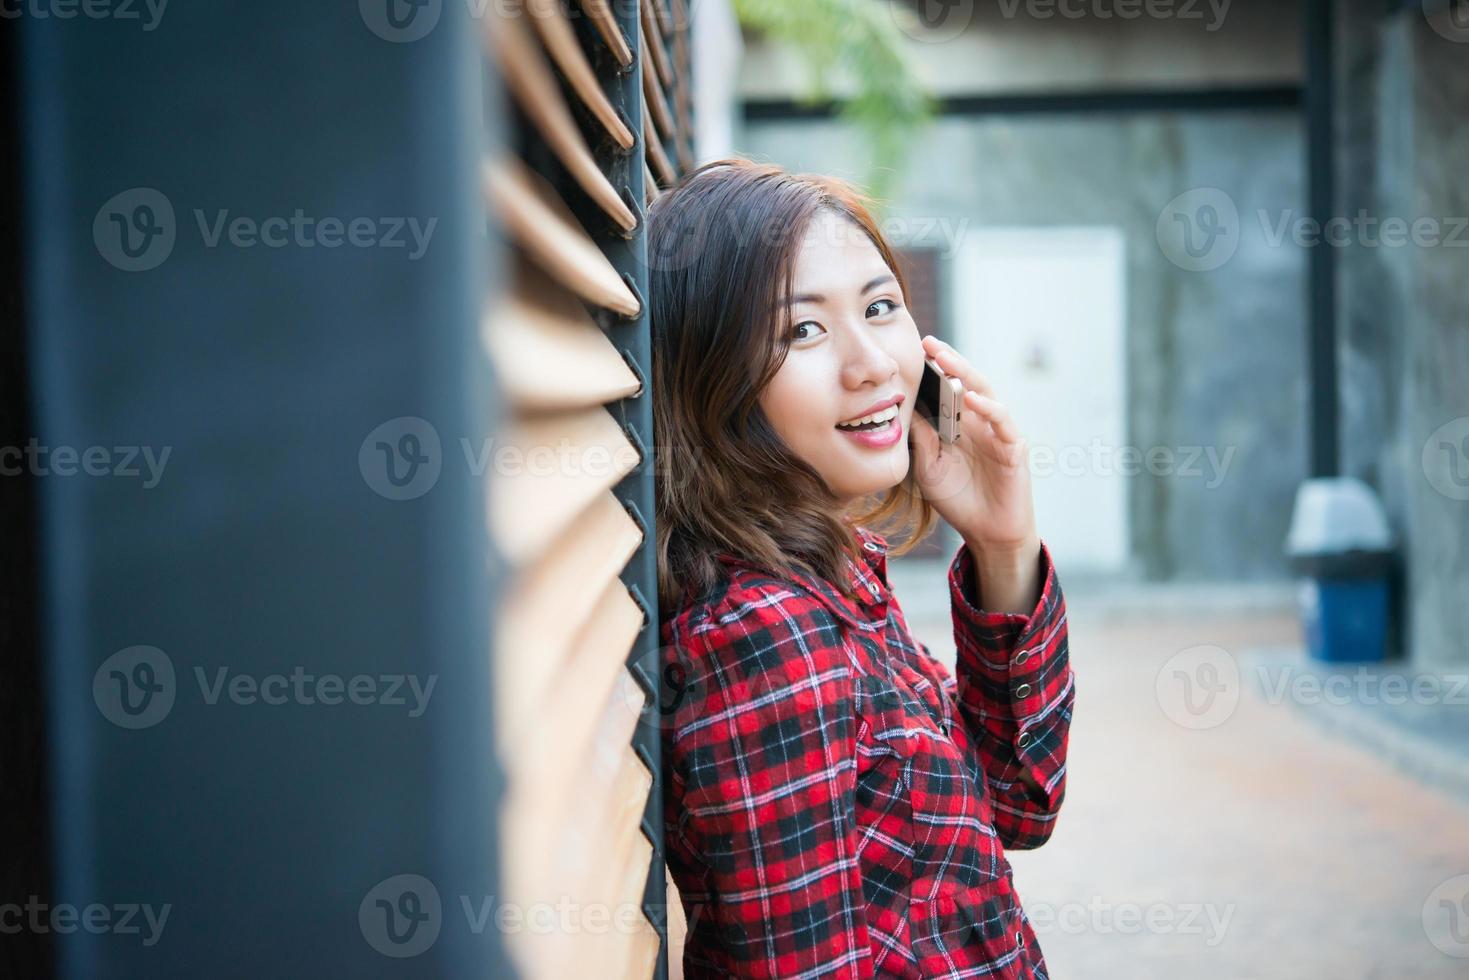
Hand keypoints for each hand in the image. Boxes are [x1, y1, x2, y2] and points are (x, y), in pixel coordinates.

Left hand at [909, 335, 1038, 559]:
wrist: (986, 533)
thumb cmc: (958, 499)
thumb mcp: (928, 467)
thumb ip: (920, 438)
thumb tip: (903, 407)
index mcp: (957, 424)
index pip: (945, 389)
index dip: (931, 371)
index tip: (910, 351)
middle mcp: (978, 422)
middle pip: (965, 382)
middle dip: (948, 361)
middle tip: (928, 342)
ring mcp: (997, 432)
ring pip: (985, 393)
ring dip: (966, 375)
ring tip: (945, 360)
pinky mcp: (1012, 447)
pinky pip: (1002, 421)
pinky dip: (988, 407)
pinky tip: (971, 398)